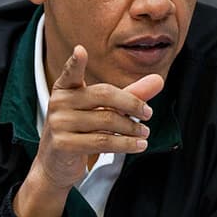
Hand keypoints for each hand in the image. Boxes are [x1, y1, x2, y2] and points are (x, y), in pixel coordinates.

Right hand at [14, 45, 164, 216]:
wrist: (56, 165)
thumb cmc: (83, 131)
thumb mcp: (104, 110)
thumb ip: (130, 95)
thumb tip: (159, 80)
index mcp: (65, 89)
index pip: (71, 73)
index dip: (75, 62)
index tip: (80, 51)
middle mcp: (59, 103)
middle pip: (104, 95)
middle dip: (132, 103)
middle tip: (148, 113)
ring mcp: (58, 124)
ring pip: (106, 121)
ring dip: (132, 128)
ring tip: (145, 132)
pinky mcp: (63, 144)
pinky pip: (102, 142)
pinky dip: (126, 144)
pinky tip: (139, 145)